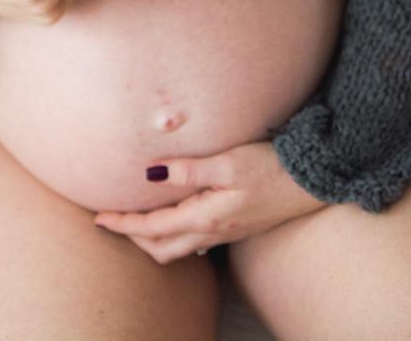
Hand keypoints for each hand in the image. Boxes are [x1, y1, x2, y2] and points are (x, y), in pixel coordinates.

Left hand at [94, 140, 326, 264]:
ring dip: (152, 238)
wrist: (312, 181)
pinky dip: (175, 236)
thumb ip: (189, 170)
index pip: (153, 227)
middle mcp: (213, 231)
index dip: (123, 223)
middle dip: (133, 236)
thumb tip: (151, 173)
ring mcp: (225, 231)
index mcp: (206, 216)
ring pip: (178, 247)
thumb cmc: (271, 167)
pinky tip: (176, 222)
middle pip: (161, 246)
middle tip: (111, 220)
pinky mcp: (236, 225)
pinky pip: (196, 241)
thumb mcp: (228, 162)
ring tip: (135, 221)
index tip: (99, 218)